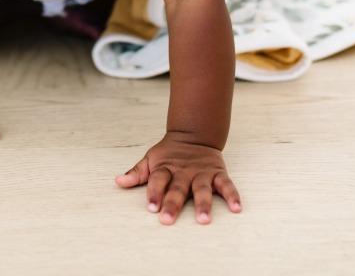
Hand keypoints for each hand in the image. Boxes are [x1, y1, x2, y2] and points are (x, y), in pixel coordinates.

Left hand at [115, 132, 242, 224]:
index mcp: (166, 168)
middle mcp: (183, 172)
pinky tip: (236, 208)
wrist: (193, 134)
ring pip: (202, 189)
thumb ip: (137, 173)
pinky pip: (226, 185)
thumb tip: (118, 182)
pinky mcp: (217, 173)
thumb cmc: (169, 154)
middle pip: (177, 188)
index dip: (154, 193)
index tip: (151, 207)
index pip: (157, 180)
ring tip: (203, 219)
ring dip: (203, 204)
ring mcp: (201, 173)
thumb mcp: (151, 159)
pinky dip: (232, 195)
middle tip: (167, 219)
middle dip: (172, 204)